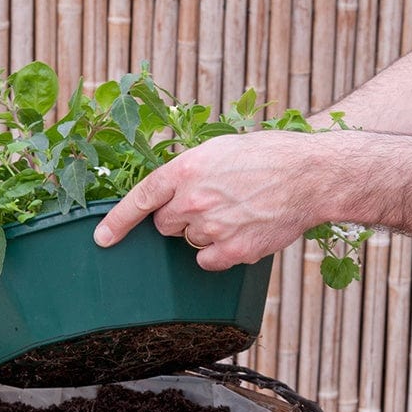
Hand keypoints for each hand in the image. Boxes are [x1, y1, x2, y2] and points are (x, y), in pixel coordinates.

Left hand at [93, 131, 316, 269]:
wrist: (310, 175)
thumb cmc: (267, 157)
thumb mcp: (218, 150)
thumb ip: (187, 171)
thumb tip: (168, 192)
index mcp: (185, 168)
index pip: (139, 199)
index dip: (116, 222)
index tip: (101, 240)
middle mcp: (192, 198)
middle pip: (164, 226)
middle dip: (179, 219)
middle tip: (211, 203)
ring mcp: (211, 226)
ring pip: (189, 243)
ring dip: (205, 233)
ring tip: (236, 212)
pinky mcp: (231, 250)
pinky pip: (207, 261)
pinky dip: (220, 252)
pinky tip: (241, 232)